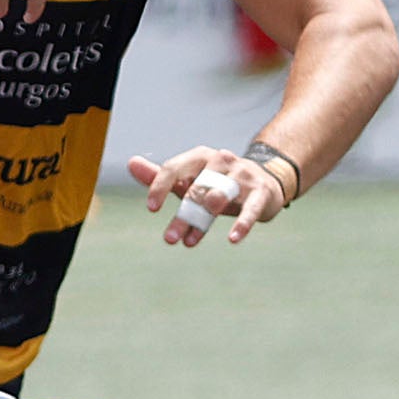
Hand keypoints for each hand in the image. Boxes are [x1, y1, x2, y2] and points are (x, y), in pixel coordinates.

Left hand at [133, 146, 286, 247]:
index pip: (174, 168)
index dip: (161, 186)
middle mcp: (221, 160)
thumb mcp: (190, 179)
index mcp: (200, 156)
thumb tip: (131, 163)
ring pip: (218, 197)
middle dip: (182, 215)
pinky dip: (242, 224)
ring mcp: (243, 175)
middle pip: (195, 189)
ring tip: (189, 241)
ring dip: (203, 219)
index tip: (151, 209)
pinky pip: (250, 209)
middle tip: (169, 239)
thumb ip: (161, 175)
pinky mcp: (261, 192)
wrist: (266, 180)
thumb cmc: (220, 182)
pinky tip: (233, 239)